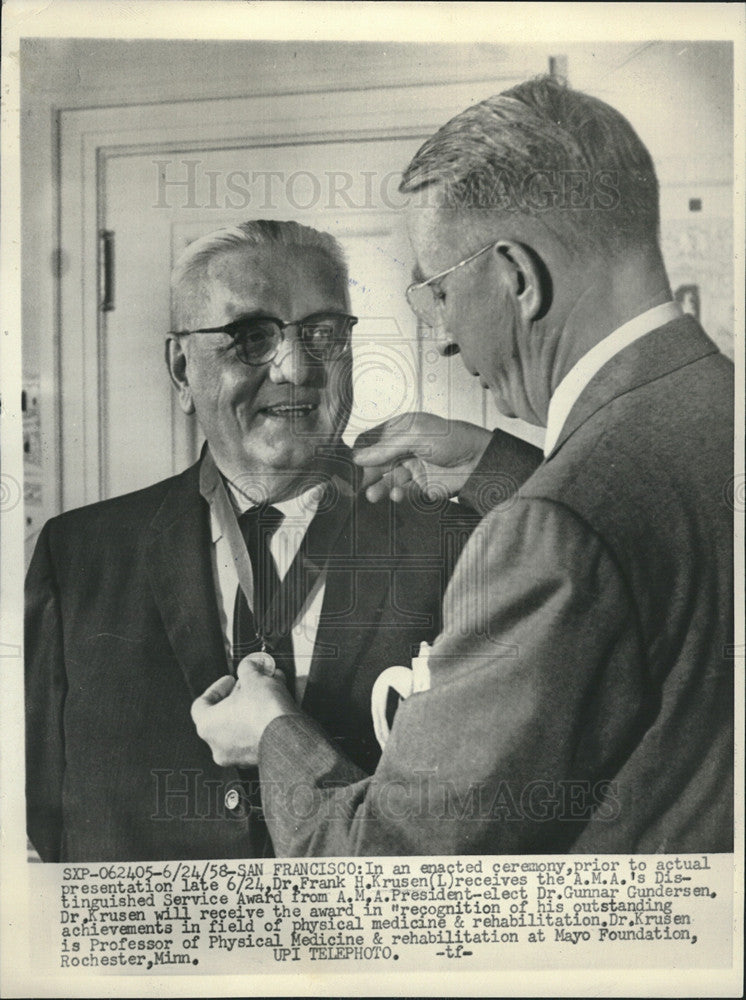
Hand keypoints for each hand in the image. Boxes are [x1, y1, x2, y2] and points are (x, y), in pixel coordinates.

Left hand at [191, 653, 298, 767]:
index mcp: (207, 725)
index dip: (217, 687)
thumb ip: (247, 668)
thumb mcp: (254, 678)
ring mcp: (236, 755)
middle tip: (250, 684)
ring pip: (239, 726)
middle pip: (222, 715)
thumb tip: (249, 666)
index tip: (230, 680)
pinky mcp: (255, 758)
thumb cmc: (265, 713)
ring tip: (266, 692)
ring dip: (251, 707)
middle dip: (238, 695)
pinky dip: (260, 722)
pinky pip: (253, 736)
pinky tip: (273, 707)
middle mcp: (218, 744)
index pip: (202, 703)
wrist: (289, 736)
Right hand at [353, 412, 491, 502]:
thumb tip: (356, 457)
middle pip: (375, 463)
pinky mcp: (419, 487)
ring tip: (373, 495)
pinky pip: (401, 492)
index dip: (360, 453)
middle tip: (357, 486)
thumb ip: (385, 447)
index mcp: (400, 429)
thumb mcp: (416, 436)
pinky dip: (397, 494)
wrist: (481, 462)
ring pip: (386, 480)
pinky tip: (398, 495)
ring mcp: (410, 468)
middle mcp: (402, 448)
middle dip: (366, 475)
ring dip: (378, 488)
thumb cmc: (452, 439)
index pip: (370, 441)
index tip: (350, 466)